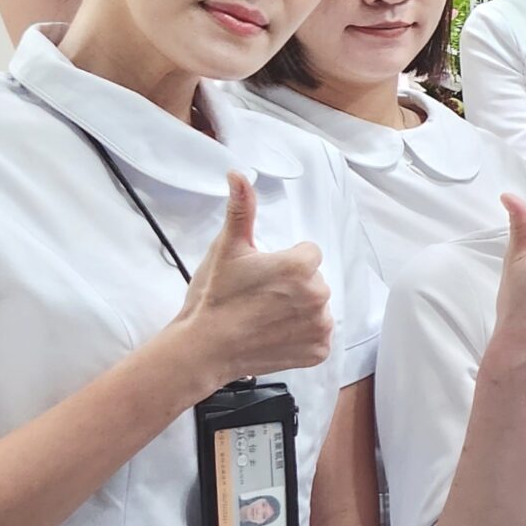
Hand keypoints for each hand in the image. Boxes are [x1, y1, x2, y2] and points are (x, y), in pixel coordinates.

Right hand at [165, 172, 333, 391]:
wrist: (204, 347)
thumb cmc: (215, 297)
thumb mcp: (227, 248)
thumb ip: (241, 210)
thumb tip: (238, 175)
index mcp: (301, 266)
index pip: (308, 254)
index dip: (284, 262)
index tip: (262, 275)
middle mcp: (319, 295)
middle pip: (313, 280)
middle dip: (292, 286)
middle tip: (260, 298)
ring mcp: (321, 325)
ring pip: (316, 308)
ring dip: (298, 310)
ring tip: (265, 317)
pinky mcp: (319, 351)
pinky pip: (318, 336)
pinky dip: (302, 336)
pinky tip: (275, 335)